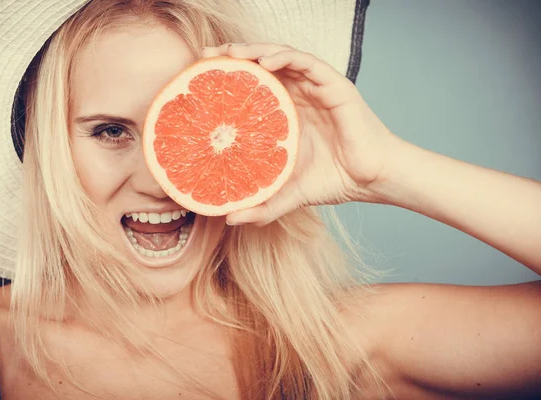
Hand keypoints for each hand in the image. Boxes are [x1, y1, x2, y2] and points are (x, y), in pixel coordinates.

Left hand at [201, 43, 396, 225]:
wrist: (371, 179)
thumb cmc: (334, 180)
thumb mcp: (288, 194)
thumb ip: (262, 205)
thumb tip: (229, 220)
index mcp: (286, 113)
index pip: (252, 85)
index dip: (227, 77)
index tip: (198, 78)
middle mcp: (298, 95)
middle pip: (261, 64)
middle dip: (233, 56)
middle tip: (205, 57)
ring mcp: (315, 87)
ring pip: (281, 57)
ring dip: (254, 50)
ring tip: (230, 53)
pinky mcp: (334, 85)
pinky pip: (306, 62)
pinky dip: (284, 57)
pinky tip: (263, 62)